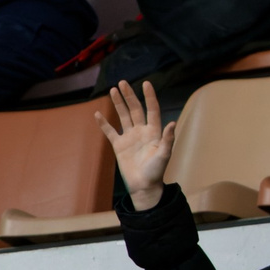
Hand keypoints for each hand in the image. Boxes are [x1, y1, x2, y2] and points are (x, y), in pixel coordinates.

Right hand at [98, 80, 177, 204]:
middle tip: (122, 83)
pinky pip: (110, 131)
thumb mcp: (164, 155)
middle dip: (129, 96)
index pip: (152, 109)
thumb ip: (168, 139)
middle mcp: (141, 131)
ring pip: (123, 116)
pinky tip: (97, 114)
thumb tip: (172, 122)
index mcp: (154, 131)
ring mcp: (129, 137)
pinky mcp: (119, 145)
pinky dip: (104, 123)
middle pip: (135, 109)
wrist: (144, 186)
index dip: (149, 96)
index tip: (146, 84)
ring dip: (118, 104)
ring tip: (113, 90)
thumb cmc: (156, 171)